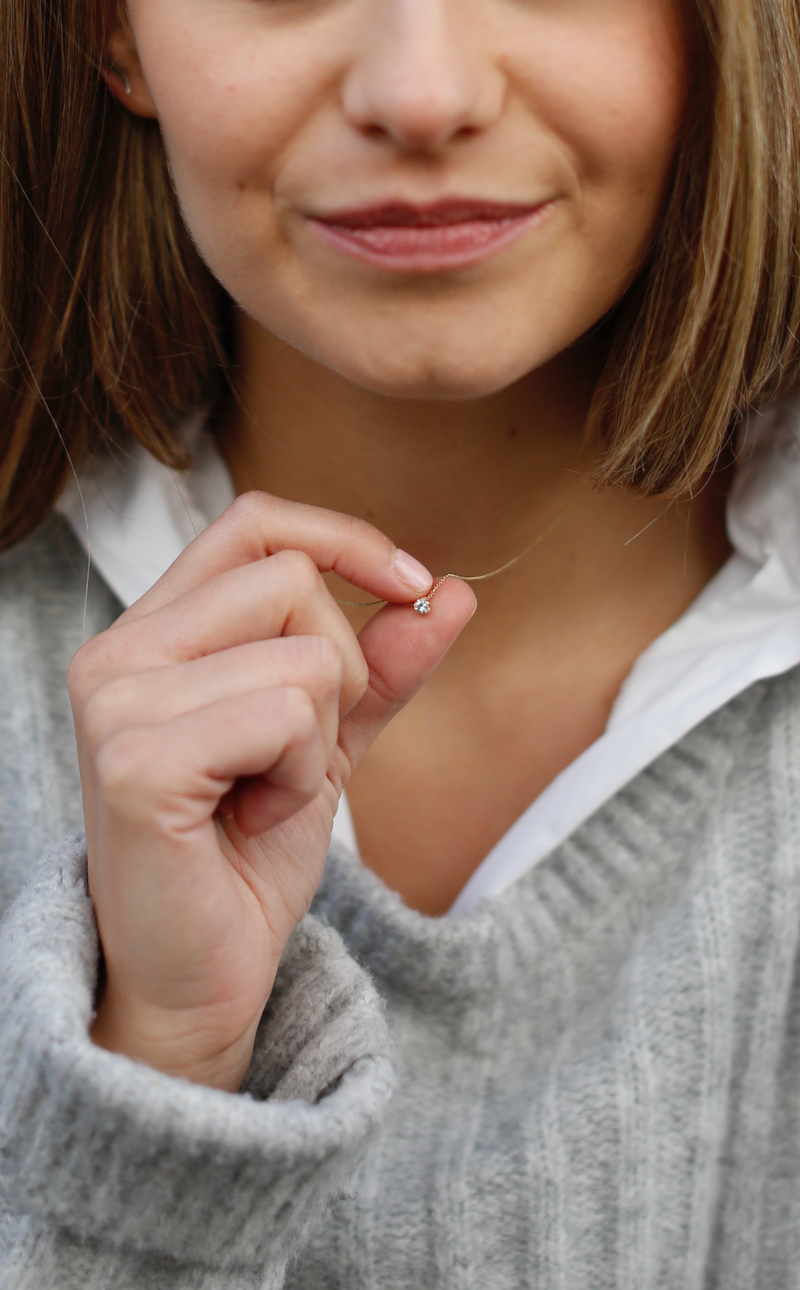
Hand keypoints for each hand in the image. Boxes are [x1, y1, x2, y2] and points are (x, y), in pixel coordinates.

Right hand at [68, 493, 474, 1090]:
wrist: (201, 976)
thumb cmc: (245, 854)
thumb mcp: (326, 741)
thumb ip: (381, 665)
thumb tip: (452, 588)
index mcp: (151, 633)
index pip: (252, 522)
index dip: (342, 538)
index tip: (411, 583)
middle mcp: (116, 652)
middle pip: (292, 580)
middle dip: (338, 673)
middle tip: (291, 757)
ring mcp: (117, 704)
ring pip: (302, 654)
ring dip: (317, 741)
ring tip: (263, 795)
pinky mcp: (138, 763)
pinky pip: (287, 716)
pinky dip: (300, 777)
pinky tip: (254, 818)